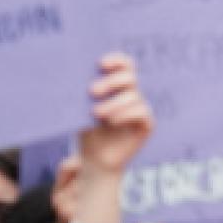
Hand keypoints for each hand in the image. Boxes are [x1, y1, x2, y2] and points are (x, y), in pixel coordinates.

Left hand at [78, 54, 152, 177]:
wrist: (94, 161)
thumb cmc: (86, 133)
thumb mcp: (82, 111)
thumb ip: (84, 93)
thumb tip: (75, 75)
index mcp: (117, 86)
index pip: (124, 65)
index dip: (116, 60)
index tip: (100, 64)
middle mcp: (131, 94)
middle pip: (129, 77)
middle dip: (111, 82)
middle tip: (92, 91)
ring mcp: (140, 109)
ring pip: (133, 95)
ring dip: (113, 102)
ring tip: (96, 114)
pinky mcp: (147, 124)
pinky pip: (142, 112)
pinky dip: (126, 114)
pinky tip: (112, 121)